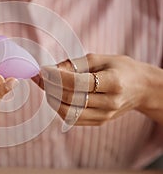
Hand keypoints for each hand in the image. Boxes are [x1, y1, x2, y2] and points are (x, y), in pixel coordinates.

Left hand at [33, 54, 161, 125]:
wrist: (141, 88)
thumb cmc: (120, 68)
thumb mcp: (100, 59)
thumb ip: (74, 64)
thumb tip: (49, 70)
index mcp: (113, 82)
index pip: (76, 82)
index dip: (55, 76)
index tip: (43, 69)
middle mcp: (110, 103)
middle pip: (69, 98)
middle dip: (49, 87)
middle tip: (41, 77)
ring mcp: (105, 116)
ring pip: (67, 112)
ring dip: (52, 98)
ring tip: (46, 86)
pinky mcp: (99, 122)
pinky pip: (72, 119)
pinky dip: (59, 107)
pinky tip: (55, 96)